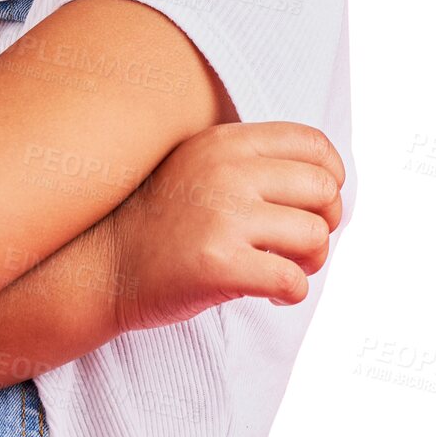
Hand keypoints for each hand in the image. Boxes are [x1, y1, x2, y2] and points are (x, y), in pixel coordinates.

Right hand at [107, 121, 344, 331]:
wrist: (104, 265)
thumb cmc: (164, 221)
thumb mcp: (201, 166)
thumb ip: (254, 162)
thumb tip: (331, 181)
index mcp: (225, 142)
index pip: (314, 145)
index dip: (330, 178)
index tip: (313, 205)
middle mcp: (226, 171)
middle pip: (324, 191)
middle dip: (325, 223)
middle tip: (298, 245)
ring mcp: (222, 217)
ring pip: (315, 238)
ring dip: (309, 263)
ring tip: (280, 268)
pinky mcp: (219, 265)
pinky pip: (293, 282)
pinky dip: (289, 293)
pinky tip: (266, 293)